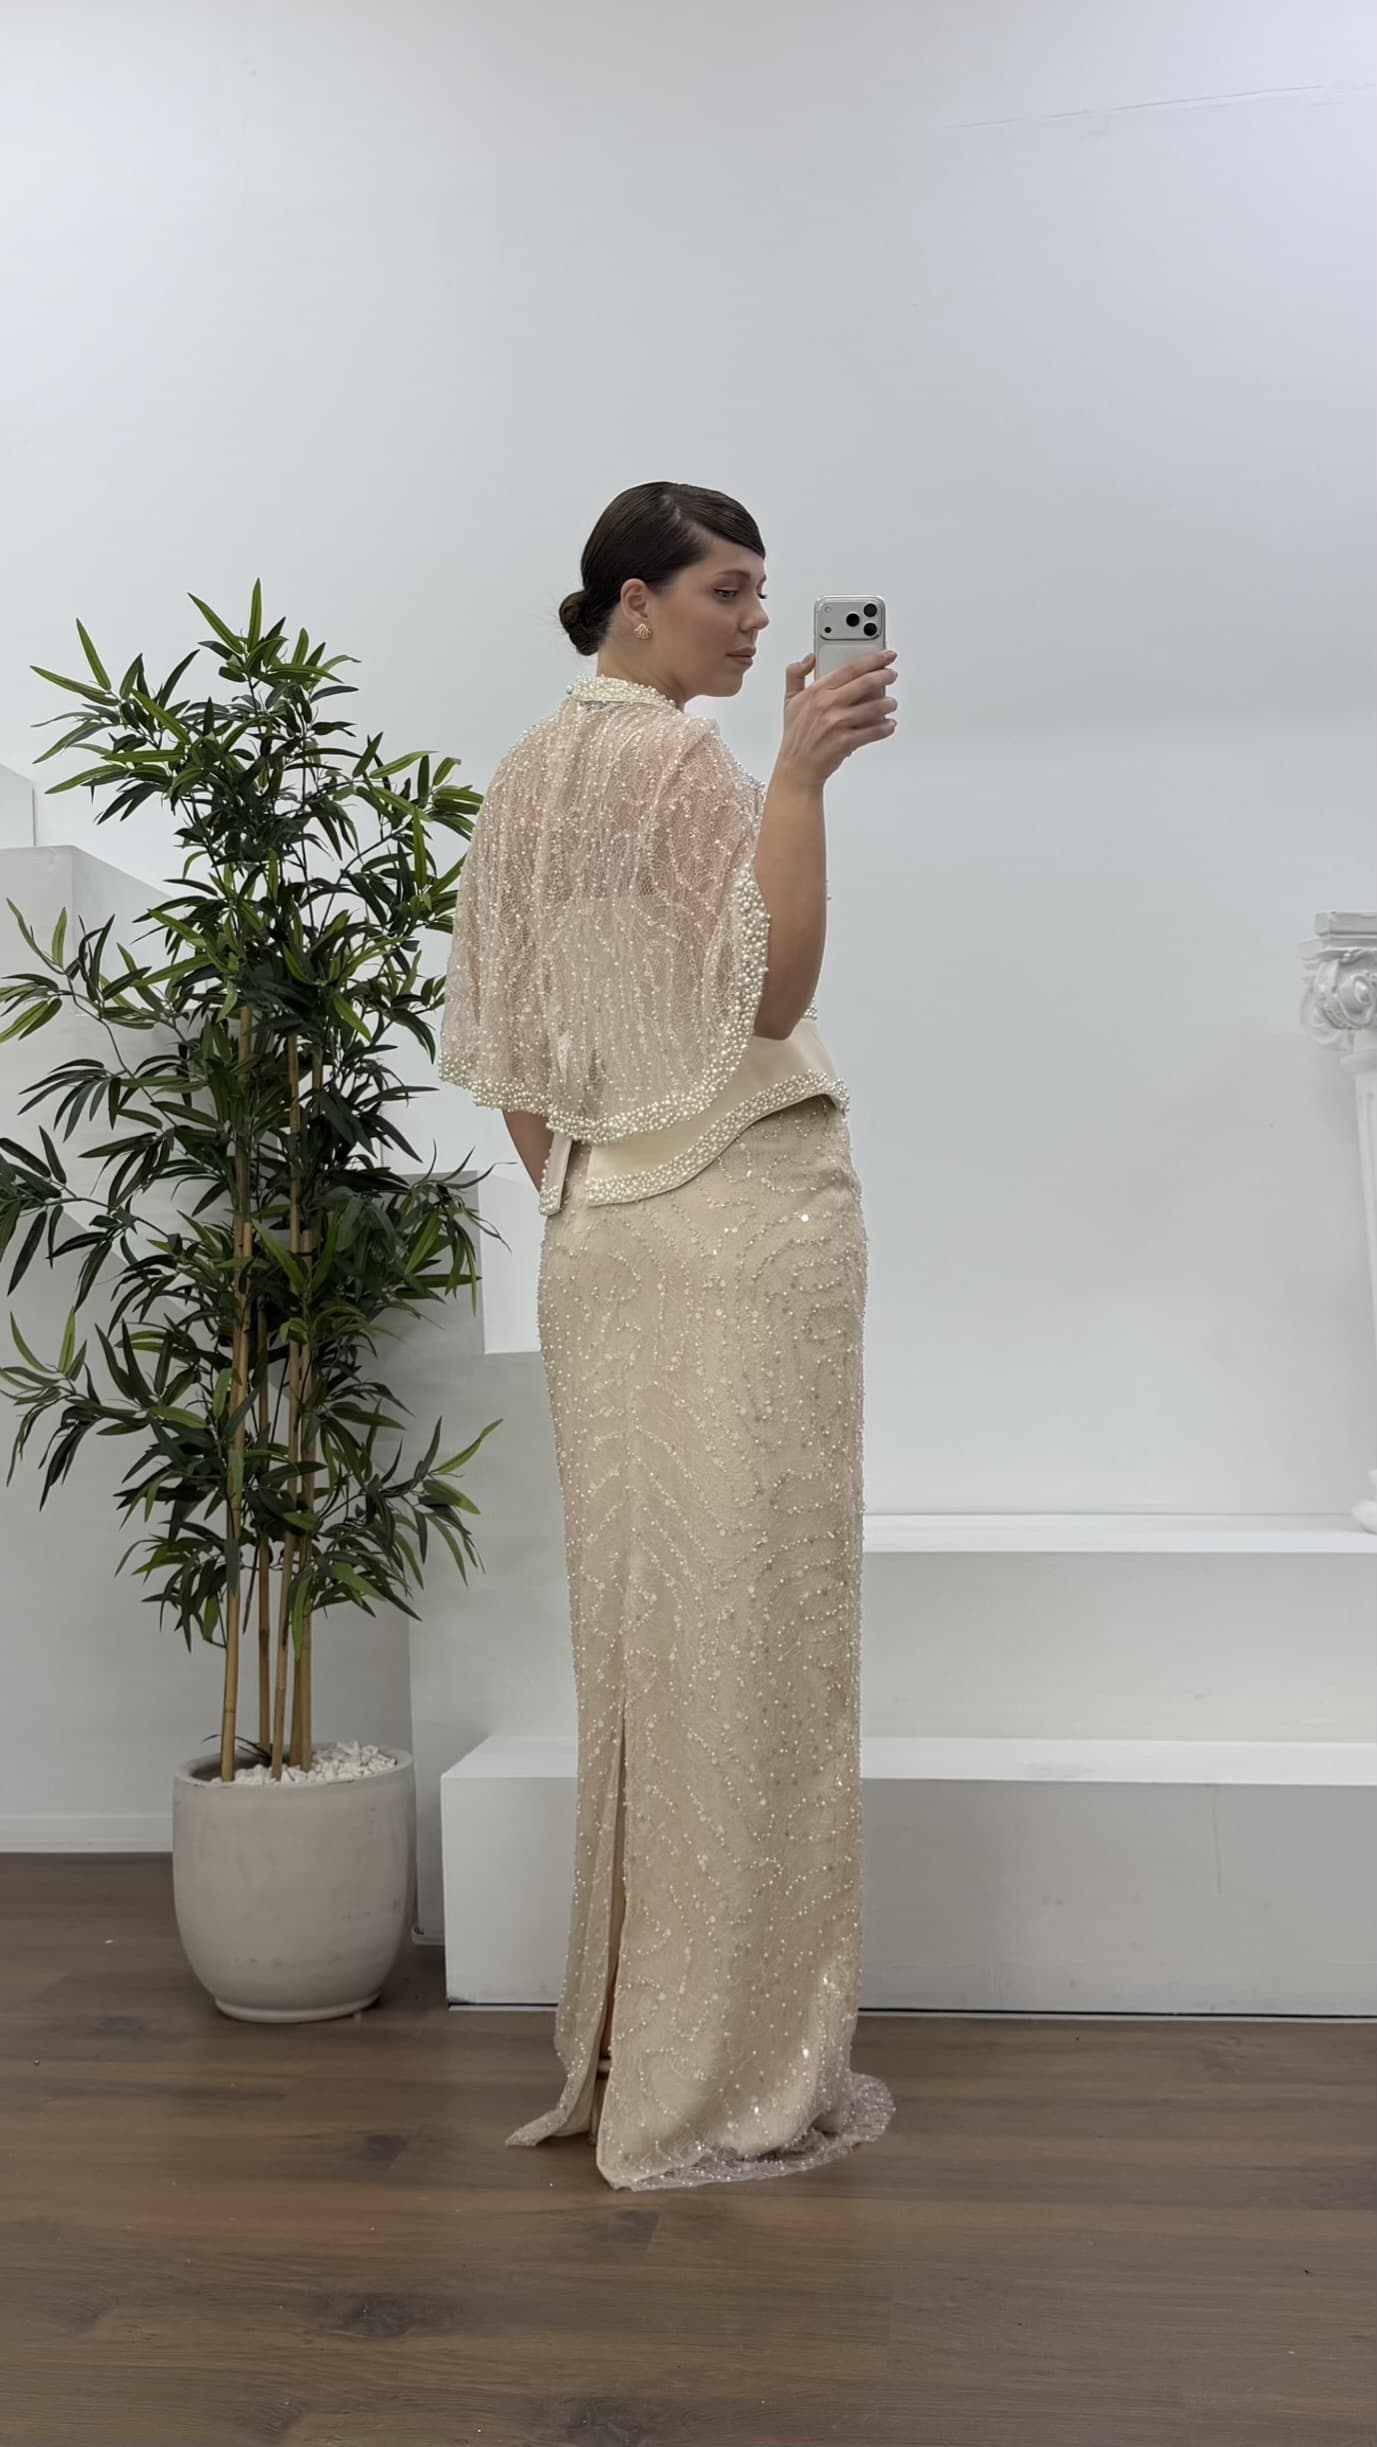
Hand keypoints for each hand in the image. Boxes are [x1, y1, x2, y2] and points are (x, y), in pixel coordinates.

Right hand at [776, 649, 897, 787]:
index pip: (850, 668)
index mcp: (817, 691)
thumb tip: (809, 658)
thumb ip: (796, 674)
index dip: (872, 659)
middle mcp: (828, 704)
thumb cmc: (796, 736)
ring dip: (888, 704)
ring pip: (874, 707)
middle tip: (892, 675)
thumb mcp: (790, 701)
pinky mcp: (846, 741)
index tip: (885, 655)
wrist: (797, 768)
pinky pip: (874, 731)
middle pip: (866, 683)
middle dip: (885, 676)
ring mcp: (838, 723)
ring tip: (891, 703)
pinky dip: (886, 727)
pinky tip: (889, 725)